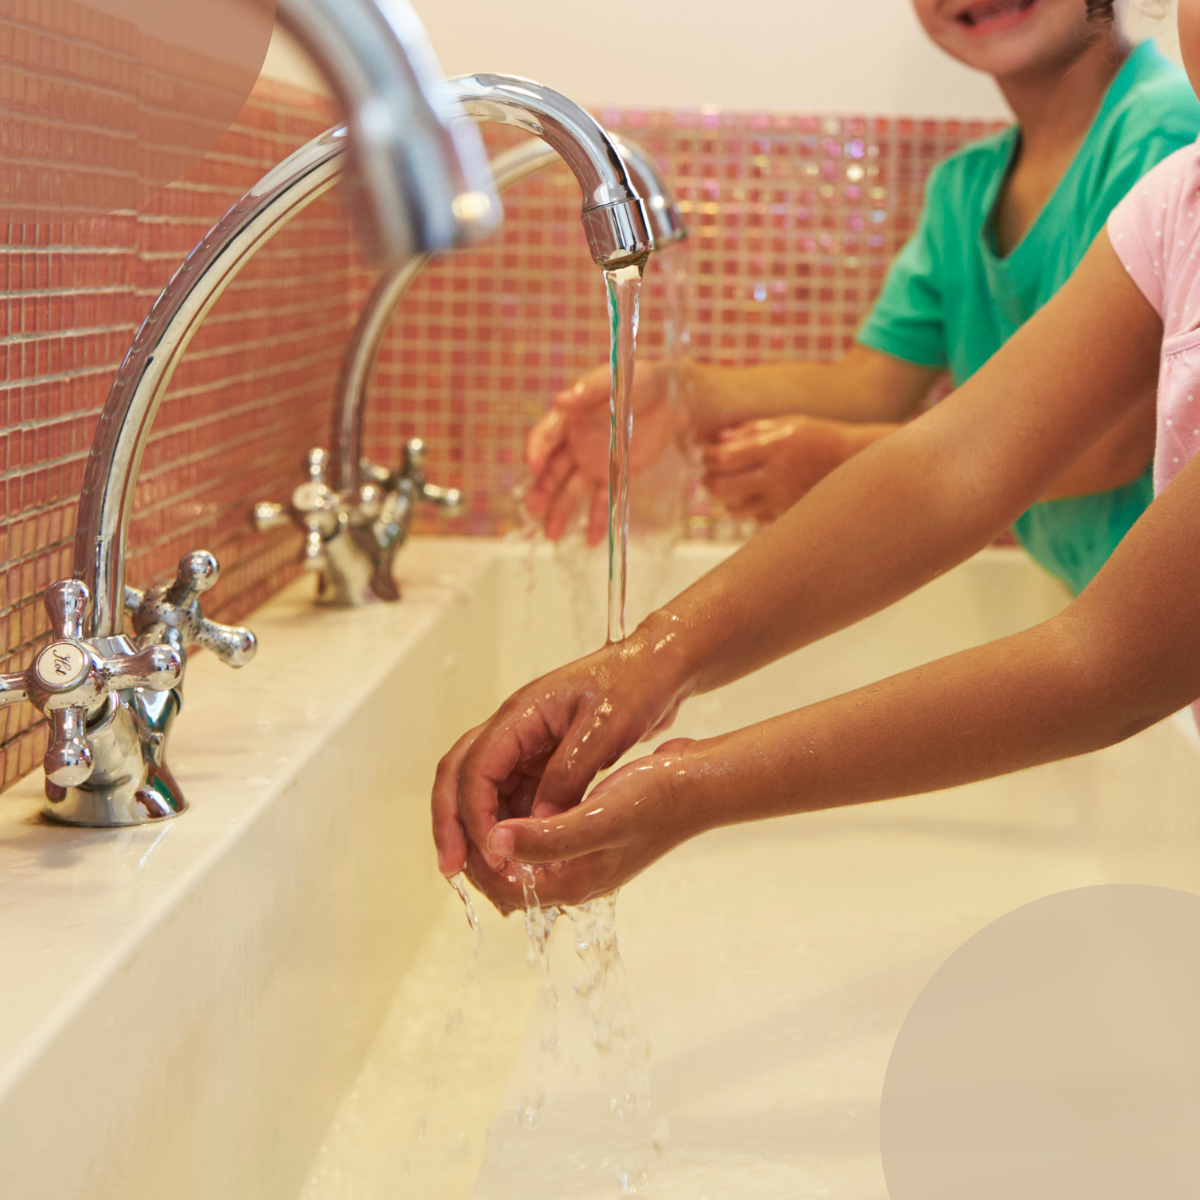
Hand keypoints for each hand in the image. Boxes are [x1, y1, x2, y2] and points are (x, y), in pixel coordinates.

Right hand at [431, 618, 692, 899]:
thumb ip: (568, 777)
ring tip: (483, 869)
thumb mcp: (603, 732)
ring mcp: (528, 740)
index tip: (483, 851)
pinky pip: (514, 790)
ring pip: (484, 786)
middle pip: (462, 774)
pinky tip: (517, 850)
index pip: (475, 766)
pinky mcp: (545, 754)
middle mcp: (515, 726)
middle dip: (452, 821)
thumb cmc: (635, 685)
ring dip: (478, 825)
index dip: (472, 813)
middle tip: (451, 867)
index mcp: (521, 713)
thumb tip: (538, 824)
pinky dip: (508, 820)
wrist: (657, 666)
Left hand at [472, 736, 703, 908]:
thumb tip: (495, 843)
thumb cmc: (656, 800)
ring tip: (484, 798)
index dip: (474, 860)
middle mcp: (573, 878)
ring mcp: (583, 858)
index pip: (502, 889)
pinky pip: (542, 838)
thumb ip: (546, 837)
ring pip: (523, 857)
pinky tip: (517, 789)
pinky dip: (522, 822)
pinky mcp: (591, 836)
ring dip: (499, 835)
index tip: (462, 824)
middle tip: (465, 811)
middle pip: (508, 880)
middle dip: (480, 851)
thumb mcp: (597, 817)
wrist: (698, 785)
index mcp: (571, 883)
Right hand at [524, 362, 681, 542]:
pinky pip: (604, 500)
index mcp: (570, 418)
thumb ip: (588, 392)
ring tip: (552, 535)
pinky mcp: (617, 474)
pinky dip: (597, 520)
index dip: (537, 451)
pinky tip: (591, 541)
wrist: (672, 395)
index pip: (546, 437)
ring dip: (562, 511)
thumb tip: (560, 400)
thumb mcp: (613, 381)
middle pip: (554, 471)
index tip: (533, 467)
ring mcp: (595, 461)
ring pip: (573, 490)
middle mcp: (577, 443)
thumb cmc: (638, 381)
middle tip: (534, 509)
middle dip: (543, 491)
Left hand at [702, 415, 898, 521]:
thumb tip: (719, 439)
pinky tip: (750, 498)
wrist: (856, 463)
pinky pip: (754, 519)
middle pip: (722, 488)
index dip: (707, 458)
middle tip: (708, 476)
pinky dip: (744, 511)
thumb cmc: (819, 437)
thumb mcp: (788, 423)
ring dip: (724, 500)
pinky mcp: (788, 515)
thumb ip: (751, 430)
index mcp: (773, 448)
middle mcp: (776, 476)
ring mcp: (782, 500)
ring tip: (728, 488)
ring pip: (735, 509)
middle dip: (708, 482)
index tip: (706, 455)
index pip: (723, 459)